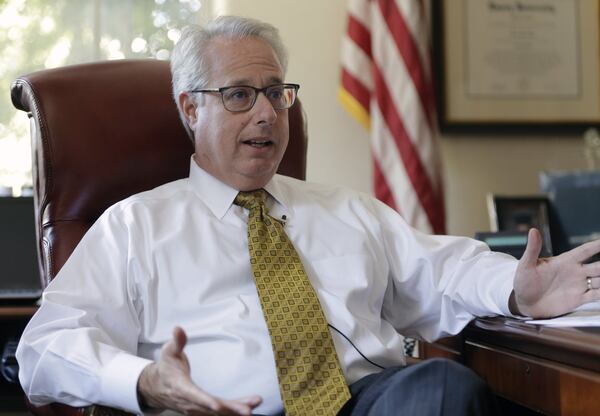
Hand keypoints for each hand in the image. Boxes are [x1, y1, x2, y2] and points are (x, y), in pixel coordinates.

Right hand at [137, 326, 261, 414]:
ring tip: (255, 403)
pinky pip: (220, 413)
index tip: (217, 405)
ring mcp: (196, 409)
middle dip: (230, 409)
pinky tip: (250, 406)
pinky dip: (234, 410)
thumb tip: (178, 328)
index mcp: (181, 388)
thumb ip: (177, 342)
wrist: (157, 388)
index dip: (205, 401)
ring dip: (236, 409)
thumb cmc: (166, 368)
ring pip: (218, 413)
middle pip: (211, 409)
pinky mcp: (203, 410)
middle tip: (248, 410)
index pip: (194, 396)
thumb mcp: (169, 352)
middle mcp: (190, 402)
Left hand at [512, 228, 599, 317]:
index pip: (585, 251)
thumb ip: (532, 249)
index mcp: (565, 261)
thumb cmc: (523, 282)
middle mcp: (575, 272)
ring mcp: (578, 285)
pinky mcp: (578, 299)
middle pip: (599, 266)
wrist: (523, 302)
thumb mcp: (526, 265)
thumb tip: (533, 230)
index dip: (597, 245)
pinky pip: (597, 295)